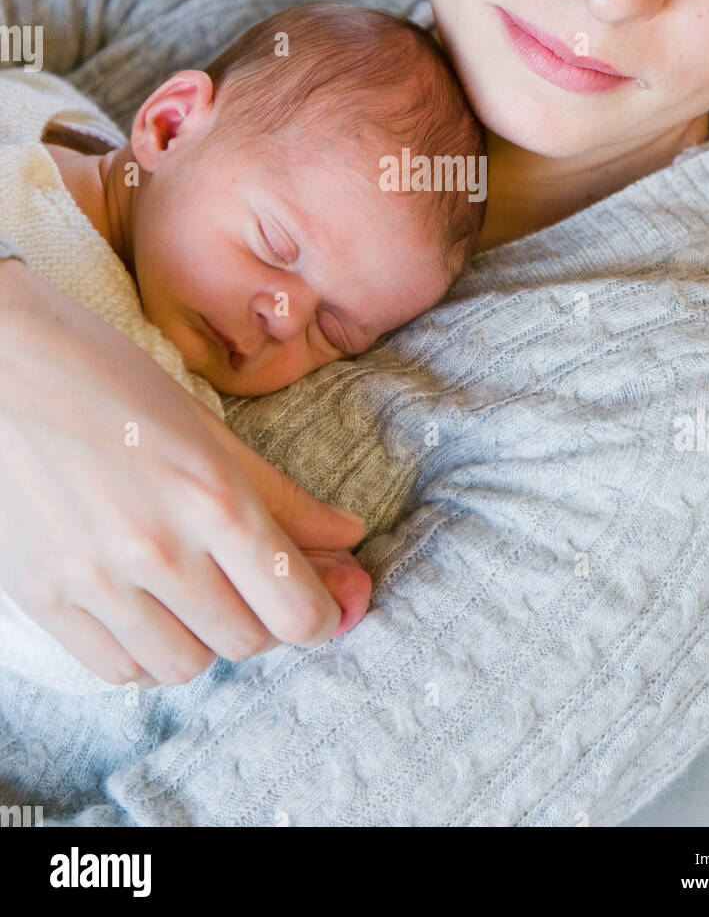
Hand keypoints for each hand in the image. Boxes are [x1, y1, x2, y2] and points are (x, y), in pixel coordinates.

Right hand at [0, 259, 367, 685]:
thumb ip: (282, 494)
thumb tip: (349, 536)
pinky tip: (147, 609)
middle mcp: (158, 547)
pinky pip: (119, 669)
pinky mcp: (45, 598)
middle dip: (264, 620)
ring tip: (194, 593)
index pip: (294, 606)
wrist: (0, 365)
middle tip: (249, 584)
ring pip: (185, 665)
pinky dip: (146, 651)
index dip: (321, 615)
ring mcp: (96, 580)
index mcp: (212, 495)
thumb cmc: (106, 377)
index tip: (318, 604)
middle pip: (247, 640)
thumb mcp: (206, 426)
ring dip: (204, 638)